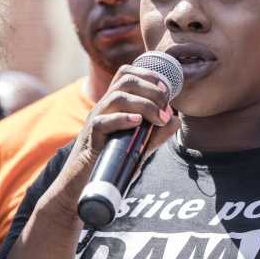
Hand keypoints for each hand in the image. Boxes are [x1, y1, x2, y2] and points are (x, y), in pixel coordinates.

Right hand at [42, 65, 180, 218]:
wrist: (84, 184)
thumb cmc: (112, 161)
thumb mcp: (139, 146)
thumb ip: (157, 134)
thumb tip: (176, 120)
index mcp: (114, 104)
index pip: (127, 74)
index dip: (149, 76)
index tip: (166, 91)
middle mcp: (104, 107)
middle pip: (125, 80)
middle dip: (151, 89)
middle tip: (166, 108)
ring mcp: (96, 120)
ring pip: (117, 97)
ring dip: (144, 105)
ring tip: (159, 118)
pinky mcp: (90, 139)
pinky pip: (102, 122)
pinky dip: (122, 119)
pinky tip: (138, 123)